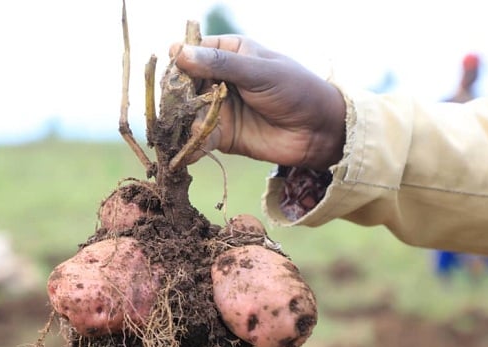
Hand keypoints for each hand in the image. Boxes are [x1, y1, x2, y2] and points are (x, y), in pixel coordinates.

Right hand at [171, 35, 345, 170]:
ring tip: (169, 133)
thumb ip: (221, 65)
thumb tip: (180, 54)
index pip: (192, 52)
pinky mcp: (219, 135)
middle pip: (183, 85)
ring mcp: (217, 108)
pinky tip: (181, 152)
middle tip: (169, 110)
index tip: (173, 76)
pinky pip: (197, 138)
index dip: (179, 63)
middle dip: (173, 97)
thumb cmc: (295, 90)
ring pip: (186, 112)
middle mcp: (218, 78)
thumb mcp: (259, 72)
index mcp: (228, 53)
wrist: (318, 132)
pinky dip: (188, 144)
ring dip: (177, 123)